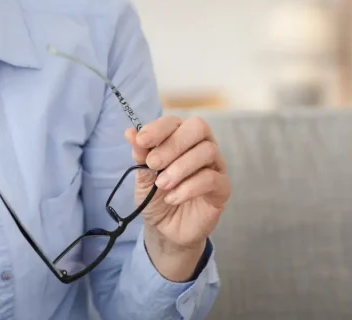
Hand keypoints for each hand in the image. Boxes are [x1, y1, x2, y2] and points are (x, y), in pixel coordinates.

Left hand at [125, 116, 229, 279]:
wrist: (164, 229)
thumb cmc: (155, 198)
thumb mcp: (142, 177)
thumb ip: (140, 155)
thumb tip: (130, 132)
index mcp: (180, 138)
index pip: (174, 122)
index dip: (158, 128)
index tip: (141, 141)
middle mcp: (201, 146)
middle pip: (198, 128)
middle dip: (173, 144)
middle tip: (153, 164)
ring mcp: (215, 166)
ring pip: (207, 151)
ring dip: (180, 167)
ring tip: (161, 185)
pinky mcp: (222, 188)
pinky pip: (211, 179)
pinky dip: (188, 187)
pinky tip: (172, 198)